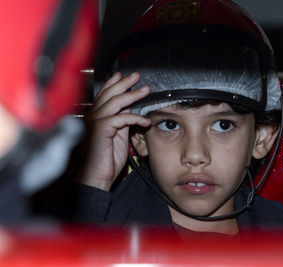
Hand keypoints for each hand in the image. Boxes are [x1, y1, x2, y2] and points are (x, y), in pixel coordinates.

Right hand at [78, 72, 150, 190]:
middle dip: (123, 83)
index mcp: (95, 118)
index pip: (103, 96)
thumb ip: (121, 122)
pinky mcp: (100, 130)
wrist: (97, 177)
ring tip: (145, 90)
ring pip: (114, 103)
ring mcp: (94, 123)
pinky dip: (135, 118)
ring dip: (132, 95)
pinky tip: (146, 122)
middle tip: (136, 76)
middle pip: (108, 94)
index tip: (122, 75)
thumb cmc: (106, 161)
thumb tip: (130, 109)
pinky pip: (121, 118)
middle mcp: (91, 118)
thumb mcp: (118, 137)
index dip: (112, 84)